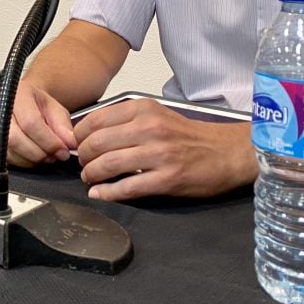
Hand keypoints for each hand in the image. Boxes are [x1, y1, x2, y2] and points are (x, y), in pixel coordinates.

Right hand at [0, 81, 77, 167]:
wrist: (25, 102)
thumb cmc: (38, 105)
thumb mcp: (56, 110)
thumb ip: (64, 127)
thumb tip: (69, 144)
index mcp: (16, 92)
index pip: (30, 122)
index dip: (48, 141)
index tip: (62, 150)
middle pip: (16, 139)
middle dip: (39, 153)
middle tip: (53, 156)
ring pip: (7, 151)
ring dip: (30, 160)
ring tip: (44, 156)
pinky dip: (16, 163)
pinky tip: (27, 158)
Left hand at [73, 98, 255, 200]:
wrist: (226, 152)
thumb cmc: (188, 136)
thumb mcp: (156, 115)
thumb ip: (125, 121)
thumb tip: (90, 134)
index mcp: (143, 110)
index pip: (95, 120)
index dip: (79, 136)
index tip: (77, 146)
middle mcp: (149, 128)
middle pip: (97, 143)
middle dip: (83, 158)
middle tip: (82, 165)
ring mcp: (159, 153)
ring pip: (109, 164)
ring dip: (92, 175)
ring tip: (89, 179)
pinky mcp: (168, 178)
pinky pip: (128, 187)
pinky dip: (108, 192)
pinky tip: (100, 194)